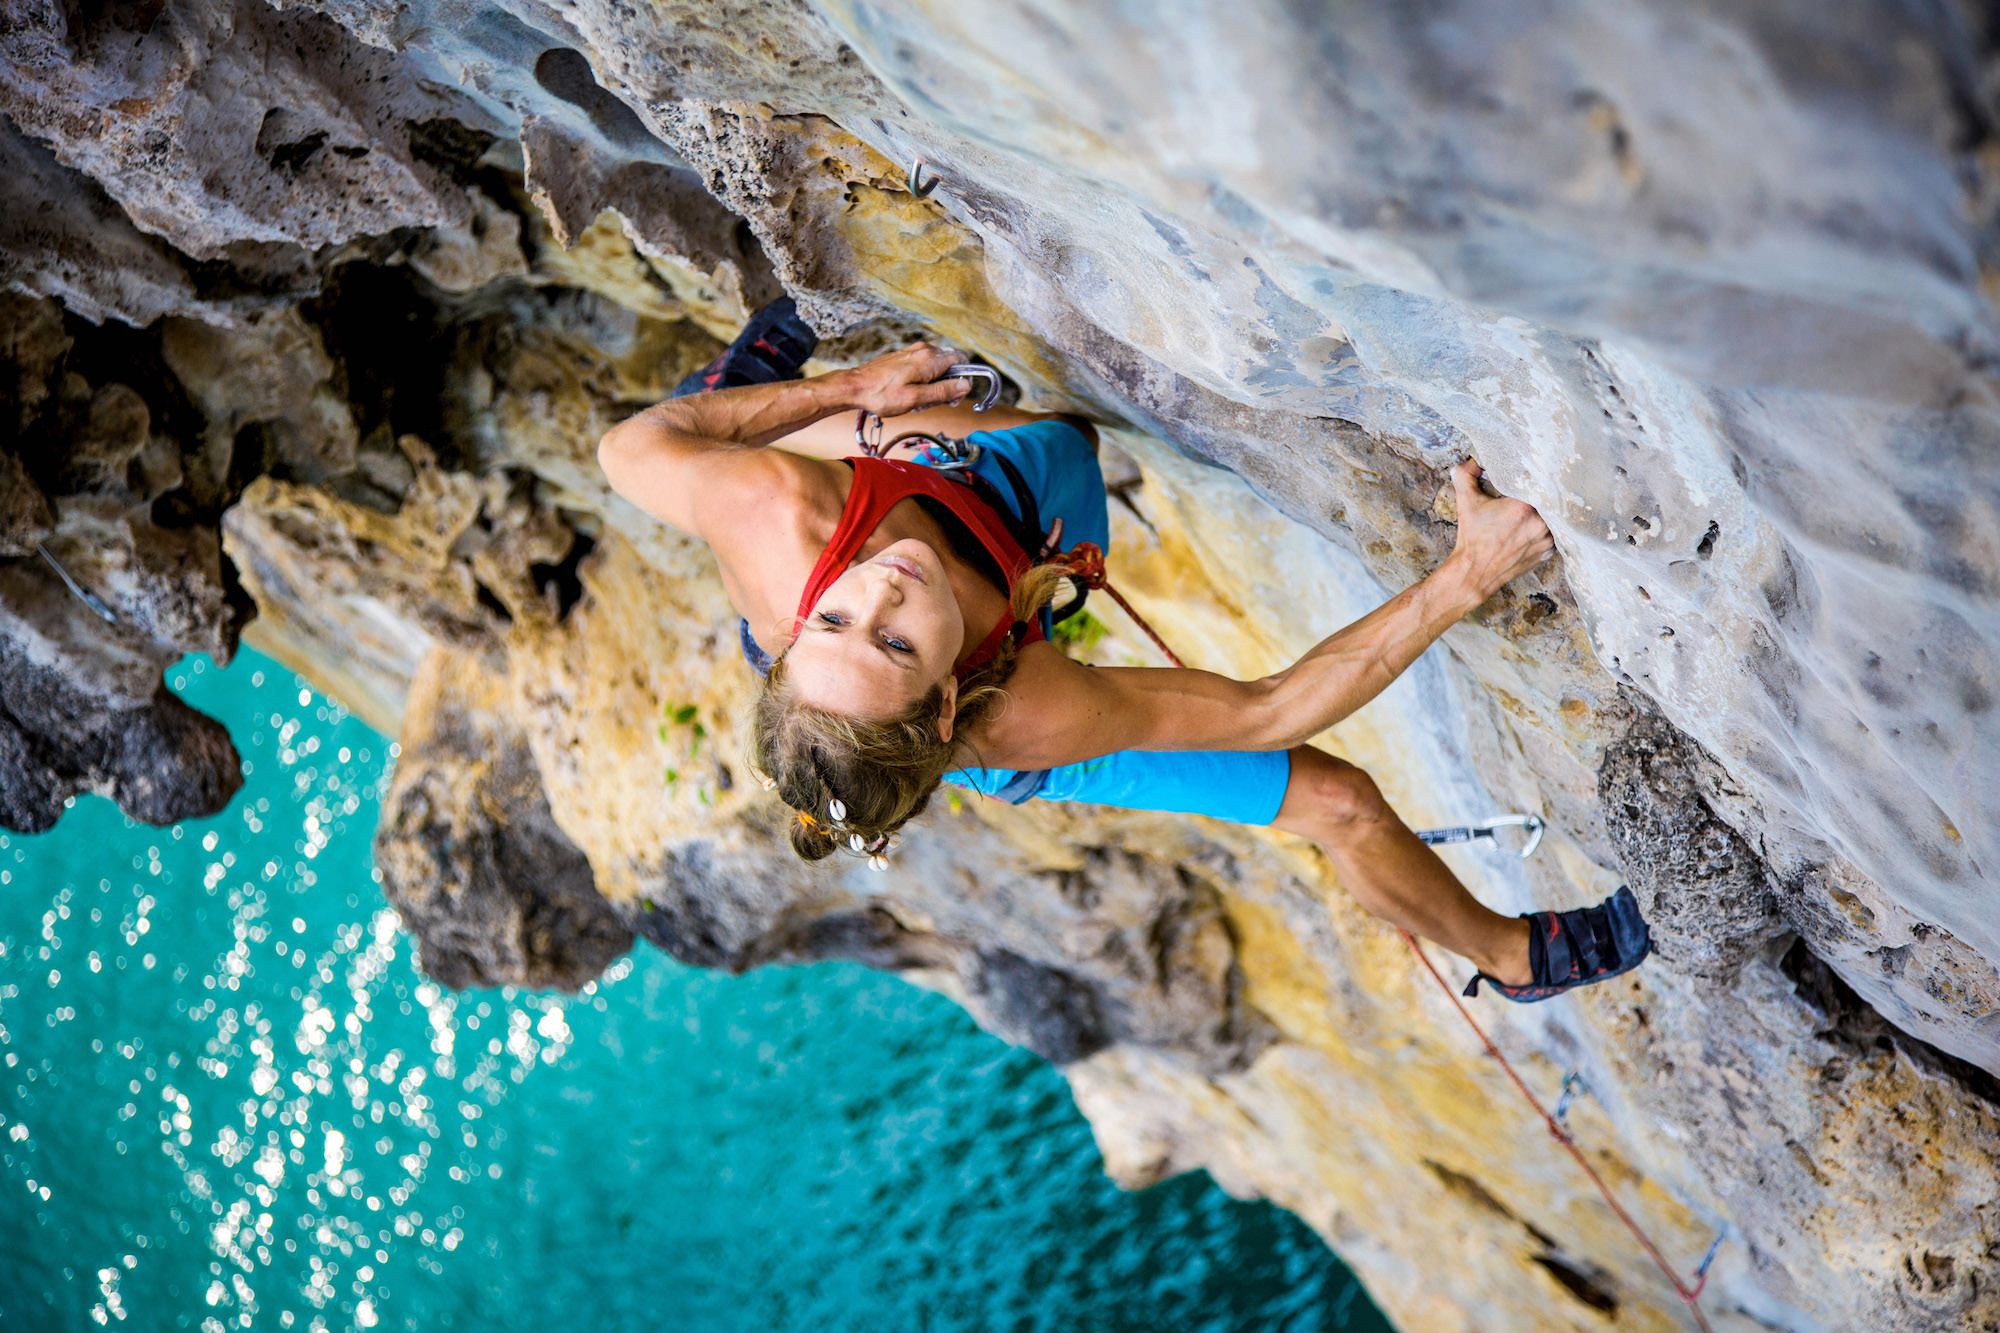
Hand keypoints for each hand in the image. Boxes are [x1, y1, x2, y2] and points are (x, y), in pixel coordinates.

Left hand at [837, 341, 972, 416]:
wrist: (855, 387)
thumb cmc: (882, 395)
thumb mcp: (916, 398)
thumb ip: (943, 391)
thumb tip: (966, 386)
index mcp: (930, 358)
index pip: (962, 361)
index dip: (963, 379)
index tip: (953, 395)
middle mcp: (924, 350)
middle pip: (950, 365)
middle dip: (946, 384)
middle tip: (931, 401)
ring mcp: (914, 352)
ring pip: (937, 367)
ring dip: (933, 384)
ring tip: (917, 399)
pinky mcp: (905, 357)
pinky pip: (924, 367)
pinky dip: (922, 381)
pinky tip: (909, 392)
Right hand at [1442, 459, 1554, 603]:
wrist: (1475, 572)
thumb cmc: (1472, 538)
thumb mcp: (1466, 503)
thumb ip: (1465, 476)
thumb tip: (1469, 462)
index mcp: (1523, 507)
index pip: (1539, 484)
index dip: (1536, 481)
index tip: (1531, 481)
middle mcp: (1539, 523)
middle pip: (1548, 501)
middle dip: (1540, 498)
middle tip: (1531, 497)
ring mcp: (1545, 540)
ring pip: (1553, 519)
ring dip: (1545, 515)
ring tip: (1531, 515)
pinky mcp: (1546, 553)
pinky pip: (1553, 537)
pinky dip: (1545, 532)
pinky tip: (1532, 531)